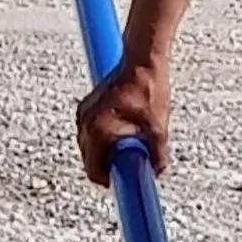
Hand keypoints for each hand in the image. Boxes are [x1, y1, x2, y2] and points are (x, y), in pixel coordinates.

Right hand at [76, 57, 171, 185]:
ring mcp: (84, 113)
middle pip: (91, 160)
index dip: (109, 180)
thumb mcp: (158, 127)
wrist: (141, 59)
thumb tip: (156, 172)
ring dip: (107, 150)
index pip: (94, 170)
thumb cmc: (148, 88)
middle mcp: (85, 122)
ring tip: (131, 142)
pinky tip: (125, 130)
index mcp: (98, 129)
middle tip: (132, 162)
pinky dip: (104, 137)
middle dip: (109, 165)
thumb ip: (157, 155)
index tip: (121, 182)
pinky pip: (91, 132)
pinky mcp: (87, 106)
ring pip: (90, 146)